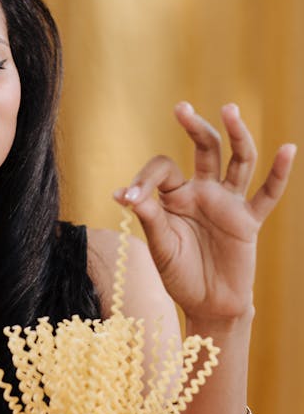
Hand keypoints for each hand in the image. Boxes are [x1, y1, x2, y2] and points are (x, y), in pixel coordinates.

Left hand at [113, 102, 295, 323]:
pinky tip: (287, 149)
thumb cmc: (179, 275)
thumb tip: (126, 194)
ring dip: (236, 135)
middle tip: (181, 108)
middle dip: (195, 128)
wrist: (207, 305)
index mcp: (176, 196)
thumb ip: (149, 218)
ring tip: (229, 109)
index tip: (129, 198)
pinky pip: (267, 195)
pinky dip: (278, 173)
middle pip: (205, 149)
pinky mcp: (248, 222)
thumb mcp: (160, 247)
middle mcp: (203, 192)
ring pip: (237, 161)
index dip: (145, 179)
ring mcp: (228, 204)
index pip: (163, 170)